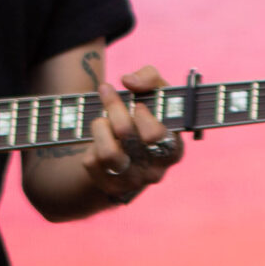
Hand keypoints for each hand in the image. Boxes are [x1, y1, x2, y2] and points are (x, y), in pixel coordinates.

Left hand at [83, 64, 183, 202]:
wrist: (131, 150)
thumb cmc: (149, 116)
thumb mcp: (156, 94)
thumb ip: (150, 78)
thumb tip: (129, 81)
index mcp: (173, 149)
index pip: (155, 134)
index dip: (141, 113)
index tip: (136, 102)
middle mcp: (155, 170)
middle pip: (127, 135)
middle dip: (114, 108)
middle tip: (106, 92)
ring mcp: (132, 181)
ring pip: (107, 152)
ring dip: (99, 126)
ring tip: (102, 119)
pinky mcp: (109, 187)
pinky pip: (91, 162)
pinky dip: (91, 144)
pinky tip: (100, 139)